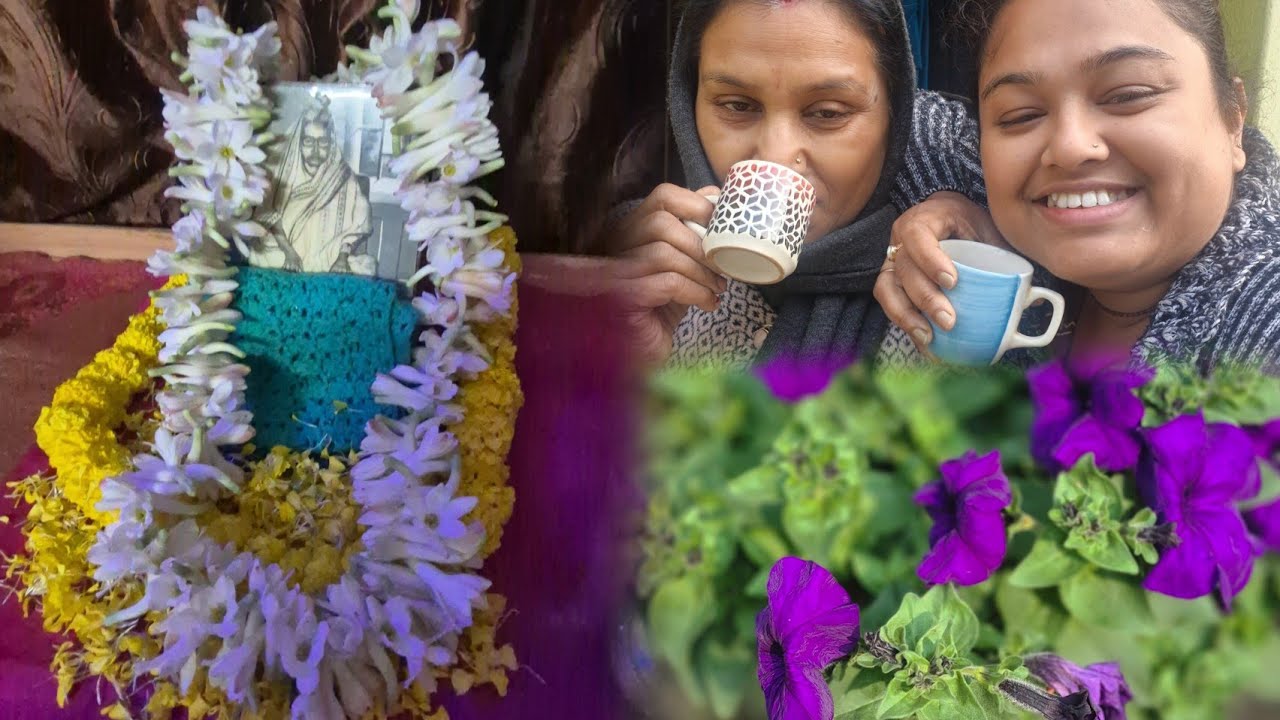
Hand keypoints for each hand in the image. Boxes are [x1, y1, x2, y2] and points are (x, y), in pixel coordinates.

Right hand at [609, 183, 727, 365]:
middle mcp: (615, 246)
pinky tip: (707, 304)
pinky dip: (695, 292)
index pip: (662, 196)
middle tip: (722, 268)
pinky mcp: (623, 299)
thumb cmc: (662, 307)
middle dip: (701, 244)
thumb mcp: (680, 264)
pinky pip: (666, 282)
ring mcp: (614, 272)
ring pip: (663, 253)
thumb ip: (691, 232)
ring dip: (701, 271)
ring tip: (717, 288)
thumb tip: (716, 196)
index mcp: (630, 230)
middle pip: (660, 221)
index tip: (721, 227)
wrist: (644, 354)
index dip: (697, 205)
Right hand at [874, 191, 1003, 351]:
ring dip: (907, 316)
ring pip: (887, 289)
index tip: (953, 282)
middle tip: (949, 321)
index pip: (918, 237)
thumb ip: (1003, 254)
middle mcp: (900, 240)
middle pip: (904, 270)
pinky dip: (906, 325)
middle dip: (925, 298)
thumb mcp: (986, 227)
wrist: (946, 219)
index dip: (931, 260)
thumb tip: (1032, 299)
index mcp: (924, 220)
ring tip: (929, 338)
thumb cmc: (968, 224)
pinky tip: (925, 344)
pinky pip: (890, 304)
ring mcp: (891, 262)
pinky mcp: (891, 282)